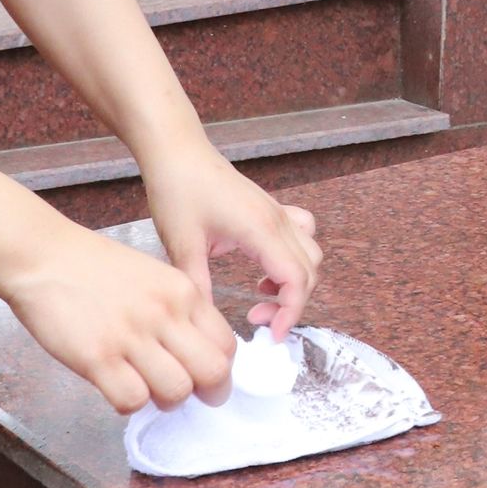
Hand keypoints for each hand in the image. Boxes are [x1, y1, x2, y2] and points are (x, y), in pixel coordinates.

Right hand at [0, 220, 235, 412]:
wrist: (44, 256)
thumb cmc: (96, 269)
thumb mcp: (154, 278)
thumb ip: (178, 312)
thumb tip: (196, 357)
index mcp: (183, 291)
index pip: (227, 345)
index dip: (219, 369)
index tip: (201, 376)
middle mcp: (165, 312)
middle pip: (213, 372)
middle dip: (204, 393)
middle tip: (181, 393)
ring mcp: (132, 336)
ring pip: (176, 392)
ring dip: (163, 400)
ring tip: (144, 386)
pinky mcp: (97, 357)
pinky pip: (132, 400)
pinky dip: (127, 402)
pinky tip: (114, 386)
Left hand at [146, 152, 322, 335]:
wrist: (177, 152)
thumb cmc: (178, 190)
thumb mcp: (182, 245)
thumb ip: (198, 286)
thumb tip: (207, 324)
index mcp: (260, 229)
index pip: (296, 279)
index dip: (291, 313)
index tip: (272, 335)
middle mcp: (277, 220)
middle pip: (309, 271)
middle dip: (292, 304)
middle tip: (258, 320)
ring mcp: (276, 212)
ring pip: (310, 254)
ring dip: (296, 282)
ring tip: (261, 297)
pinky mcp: (269, 209)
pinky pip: (301, 234)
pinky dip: (294, 258)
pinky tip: (265, 269)